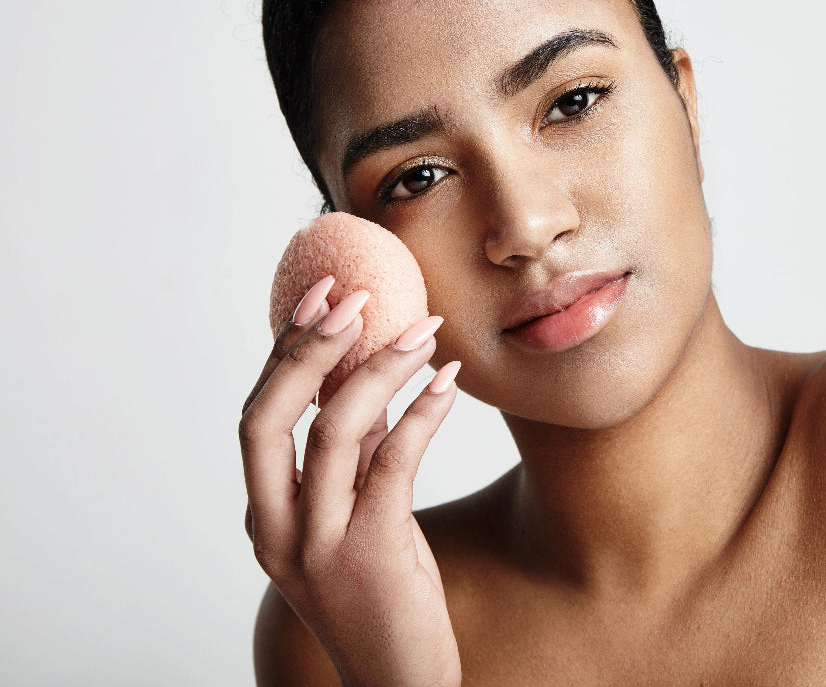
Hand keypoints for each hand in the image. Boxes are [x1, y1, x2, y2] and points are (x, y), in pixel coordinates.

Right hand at [239, 276, 462, 686]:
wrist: (402, 678)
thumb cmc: (381, 595)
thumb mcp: (355, 516)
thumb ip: (352, 455)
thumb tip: (367, 375)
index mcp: (264, 515)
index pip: (258, 416)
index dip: (284, 352)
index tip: (317, 296)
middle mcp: (278, 528)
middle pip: (269, 418)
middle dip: (307, 349)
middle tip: (354, 297)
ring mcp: (319, 545)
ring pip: (333, 432)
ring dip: (378, 368)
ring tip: (422, 329)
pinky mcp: (371, 553)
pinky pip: (393, 463)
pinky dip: (421, 413)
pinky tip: (448, 383)